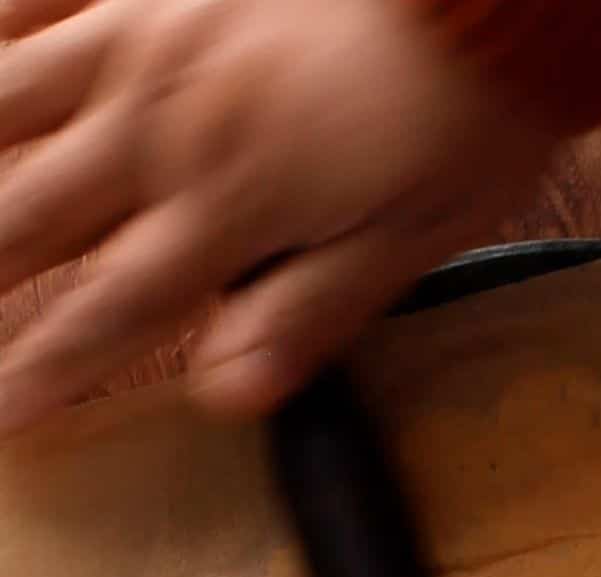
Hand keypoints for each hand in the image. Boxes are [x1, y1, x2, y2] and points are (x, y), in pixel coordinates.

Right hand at [0, 0, 553, 430]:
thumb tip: (223, 396)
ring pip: (11, 101)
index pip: (111, 312)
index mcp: (224, 209)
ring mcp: (145, 38)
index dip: (46, 369)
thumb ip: (302, 316)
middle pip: (33, 216)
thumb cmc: (459, 118)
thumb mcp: (402, 246)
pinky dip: (3, 32)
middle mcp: (160, 126)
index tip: (1, 418)